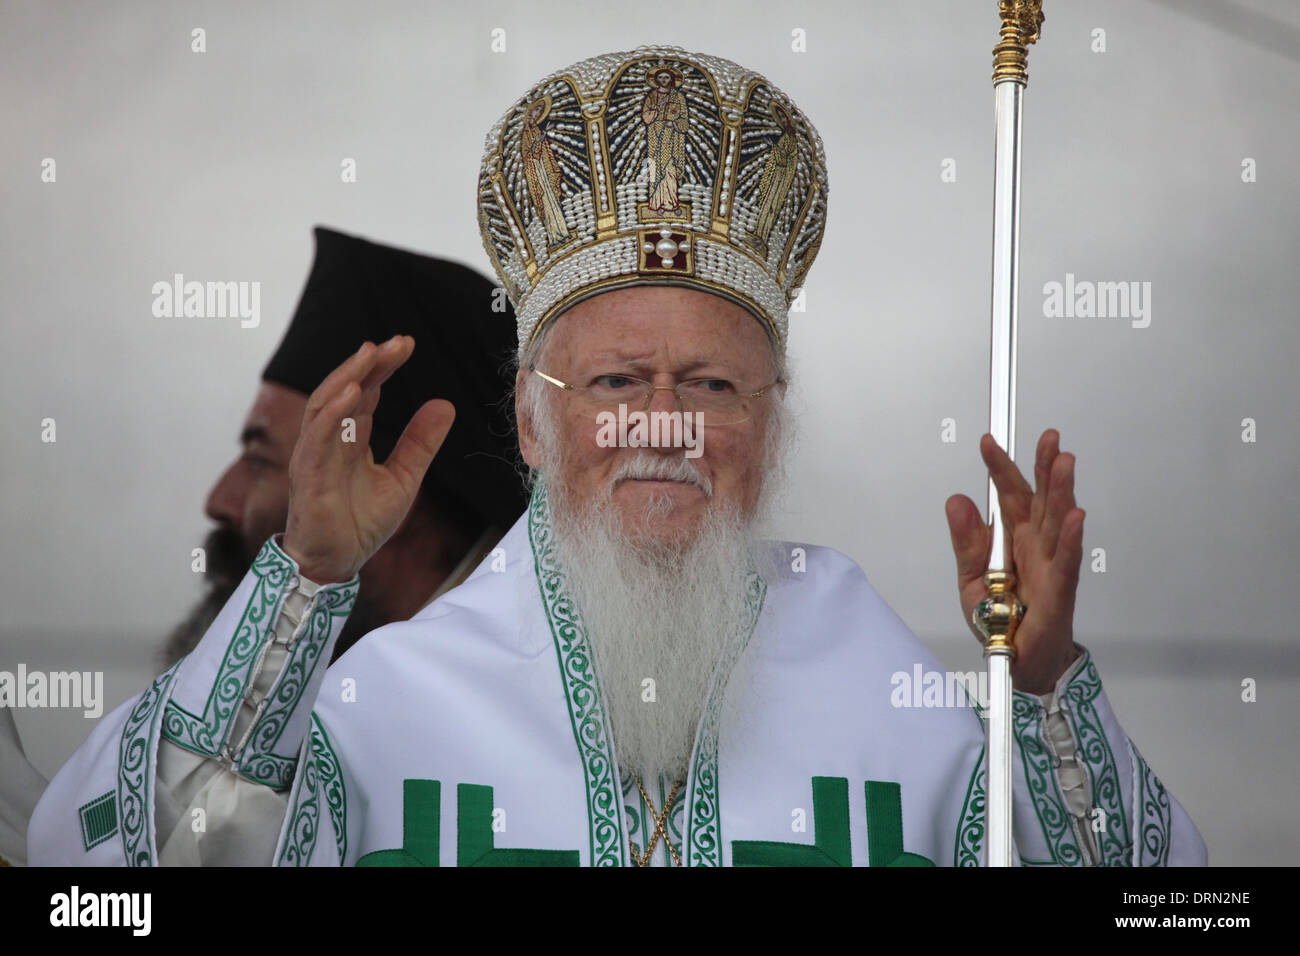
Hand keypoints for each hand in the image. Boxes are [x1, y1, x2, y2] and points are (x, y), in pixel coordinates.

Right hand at [283, 336, 454, 583]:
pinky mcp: (309, 474)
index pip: (365, 392)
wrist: (337, 564)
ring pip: (325, 404)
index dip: (382, 367)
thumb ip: (420, 443)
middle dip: (368, 363)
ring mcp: (315, 454)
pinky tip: (352, 391)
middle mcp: (329, 439)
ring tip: (371, 353)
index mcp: (350, 438)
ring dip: (347, 375)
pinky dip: (334, 412)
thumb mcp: (404, 478)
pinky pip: (318, 437)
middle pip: (344, 389)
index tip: (406, 344)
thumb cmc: (360, 523)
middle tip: (396, 341)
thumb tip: (445, 404)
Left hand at [944, 429, 1084, 694]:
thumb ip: (965, 541)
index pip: (1007, 496)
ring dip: (1061, 491)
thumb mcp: (969, 578)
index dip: (999, 468)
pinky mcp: (1059, 591)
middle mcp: (1035, 545)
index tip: (988, 441)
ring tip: (1064, 461)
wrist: (1018, 662)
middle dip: (1043, 467)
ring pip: (1057, 521)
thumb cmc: (999, 619)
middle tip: (1048, 437)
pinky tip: (1075, 516)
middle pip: (1040, 499)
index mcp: (1012, 539)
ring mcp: (1050, 565)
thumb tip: (956, 500)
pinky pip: (1065, 561)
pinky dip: (1070, 539)